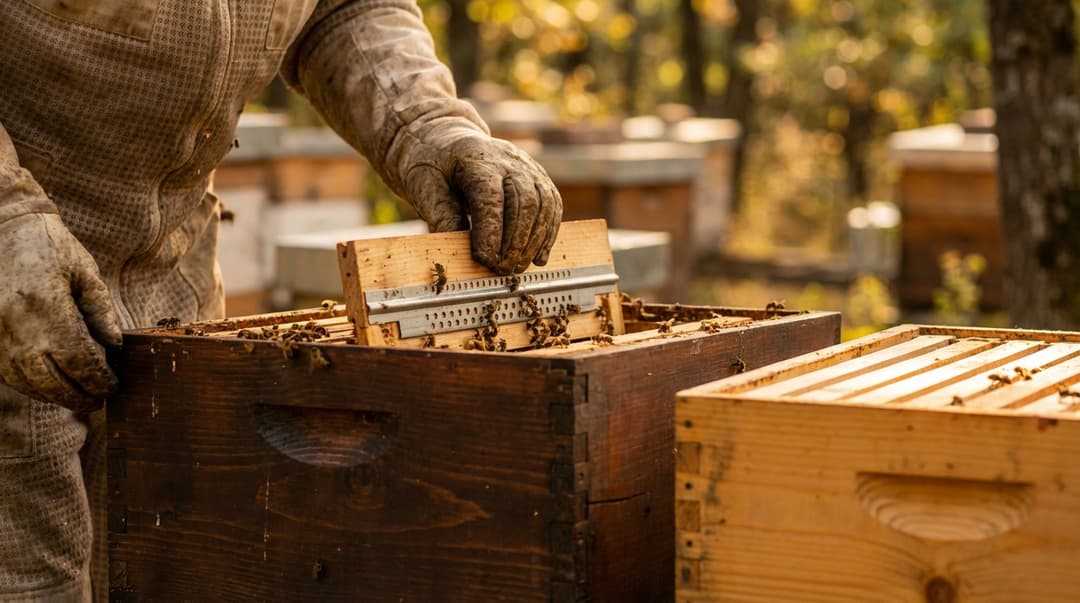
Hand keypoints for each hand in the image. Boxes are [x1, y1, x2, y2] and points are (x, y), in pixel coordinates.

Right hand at [0, 213, 121, 411]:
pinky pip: (3, 371)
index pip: (77, 359)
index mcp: (46, 306)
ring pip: (22, 380)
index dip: (96, 380)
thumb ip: (100, 311)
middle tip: (96, 402)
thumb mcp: (84, 271)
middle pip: (48, 379)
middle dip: (75, 396)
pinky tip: (45, 385)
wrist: (0, 225)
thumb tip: (114, 346)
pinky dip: (26, 383)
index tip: (112, 388)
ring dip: (50, 395)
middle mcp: (15, 324)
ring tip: (75, 398)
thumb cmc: (49, 244)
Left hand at [404, 133, 561, 274]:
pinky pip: (552, 205)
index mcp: (477, 160)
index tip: (485, 261)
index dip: (491, 232)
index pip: (490, 198)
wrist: (447, 139)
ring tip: (518, 268)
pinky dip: (548, 234)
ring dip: (534, 242)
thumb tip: (458, 248)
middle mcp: (508, 160)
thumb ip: (441, 215)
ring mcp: (528, 167)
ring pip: (543, 204)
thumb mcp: (425, 186)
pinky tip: (538, 257)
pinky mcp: (538, 177)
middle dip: (515, 242)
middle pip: (523, 202)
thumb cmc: (433, 165)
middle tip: (503, 270)